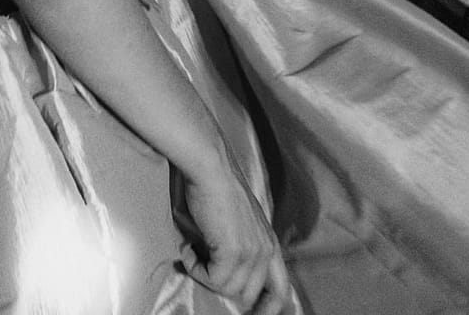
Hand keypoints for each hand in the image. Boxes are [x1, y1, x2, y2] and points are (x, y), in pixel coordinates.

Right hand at [179, 161, 292, 313]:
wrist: (210, 167)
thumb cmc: (215, 186)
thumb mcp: (238, 220)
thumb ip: (239, 244)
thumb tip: (219, 267)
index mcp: (270, 243)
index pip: (282, 290)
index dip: (268, 307)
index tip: (251, 311)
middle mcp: (266, 251)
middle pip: (251, 295)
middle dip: (225, 290)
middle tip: (200, 273)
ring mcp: (252, 253)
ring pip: (229, 289)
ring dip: (204, 274)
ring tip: (190, 251)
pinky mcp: (234, 252)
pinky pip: (214, 279)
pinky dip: (194, 267)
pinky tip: (186, 247)